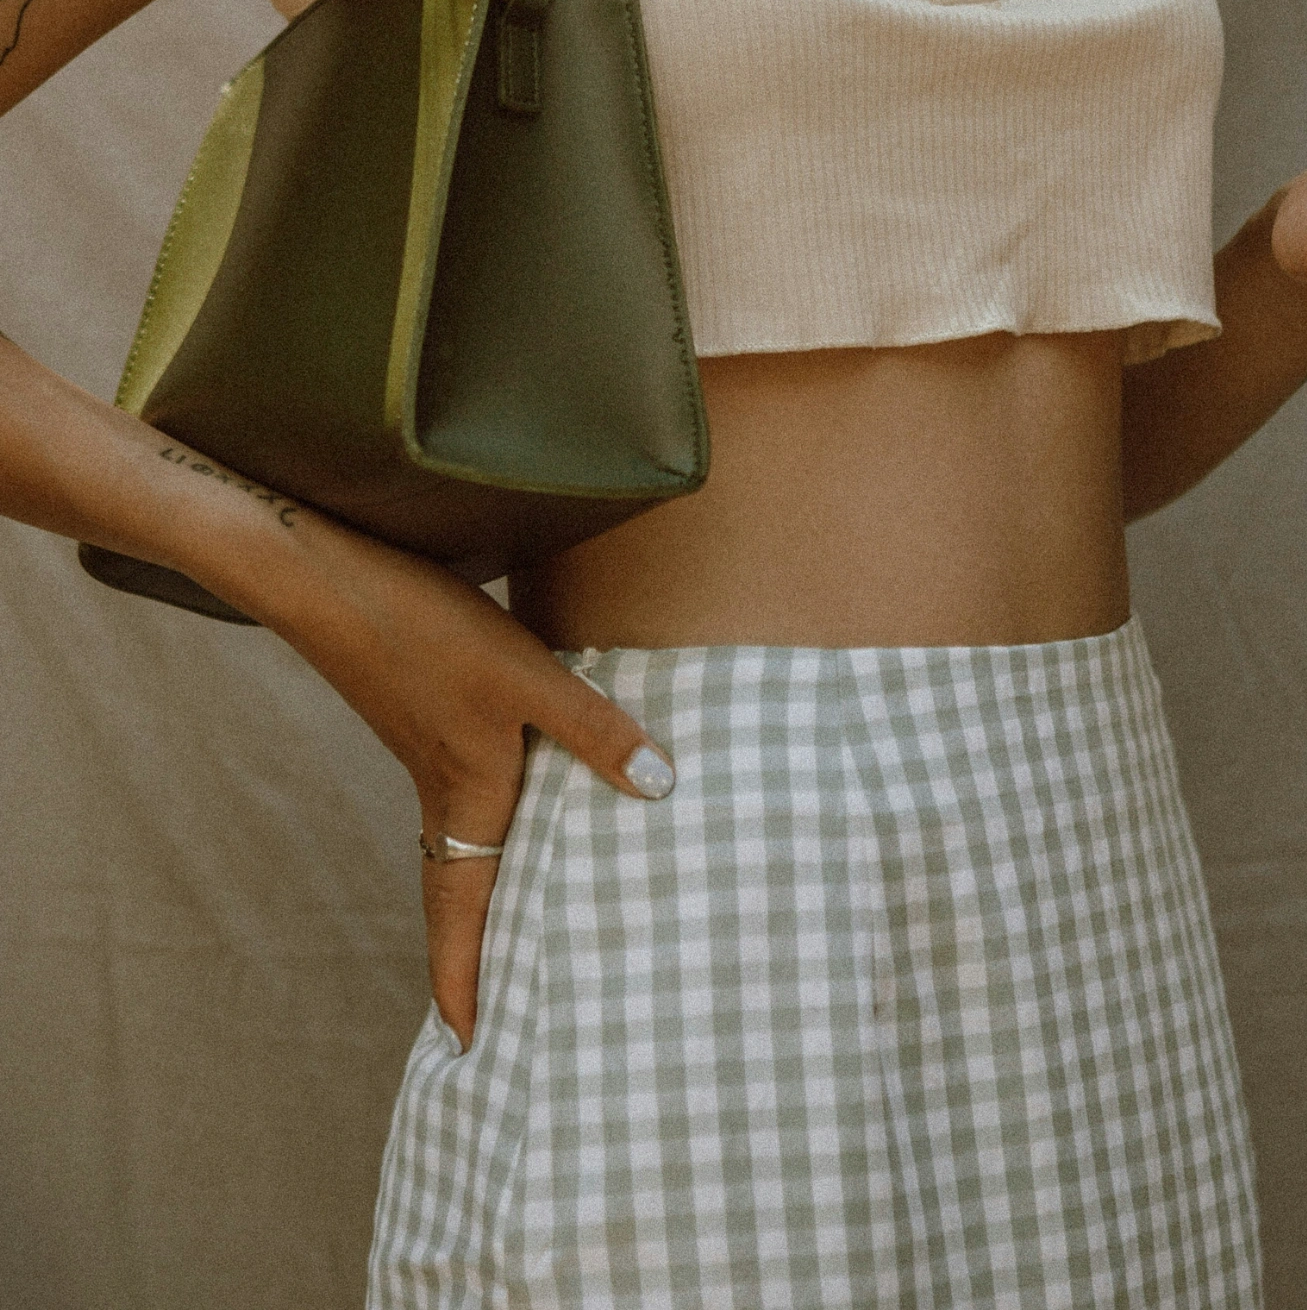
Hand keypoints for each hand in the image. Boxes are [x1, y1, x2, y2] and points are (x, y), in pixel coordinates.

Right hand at [220, 520, 673, 1050]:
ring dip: (479, 892)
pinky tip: (519, 800)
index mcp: (464, 799)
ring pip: (456, 845)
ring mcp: (425, 751)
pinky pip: (456, 798)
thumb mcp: (527, 678)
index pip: (459, 916)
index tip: (464, 1050)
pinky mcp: (423, 714)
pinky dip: (484, 827)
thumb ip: (594, 731)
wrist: (326, 575)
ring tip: (517, 921)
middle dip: (471, 953)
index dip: (462, 981)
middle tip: (494, 1007)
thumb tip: (660, 789)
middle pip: (453, 894)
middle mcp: (439, 791)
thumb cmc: (425, 634)